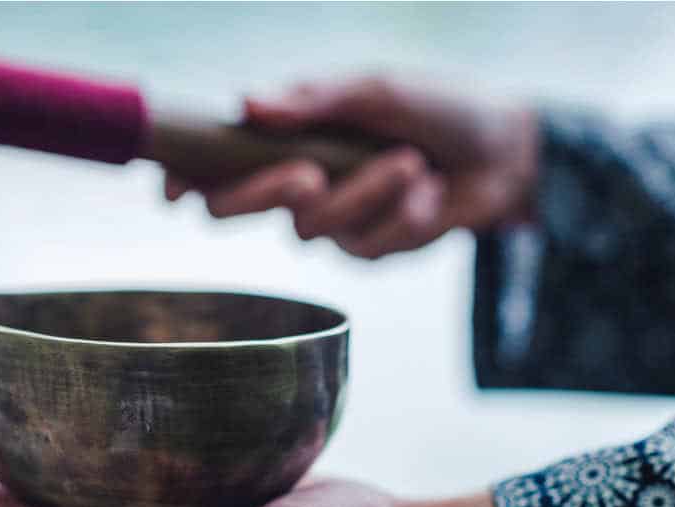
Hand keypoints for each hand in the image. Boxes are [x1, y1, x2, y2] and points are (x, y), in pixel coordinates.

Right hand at [166, 77, 537, 258]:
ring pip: (313, 227)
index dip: (186, 176)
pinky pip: (366, 247)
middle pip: (240, 208)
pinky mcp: (370, 248)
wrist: (506, 151)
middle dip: (266, 194)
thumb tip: (247, 103)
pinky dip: (403, 217)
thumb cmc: (436, 106)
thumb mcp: (377, 89)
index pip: (219, 161)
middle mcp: (298, 180)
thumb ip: (315, 100)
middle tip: (305, 174)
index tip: (168, 187)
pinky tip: (432, 194)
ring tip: (415, 165)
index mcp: (288, 136)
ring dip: (366, 194)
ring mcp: (333, 220)